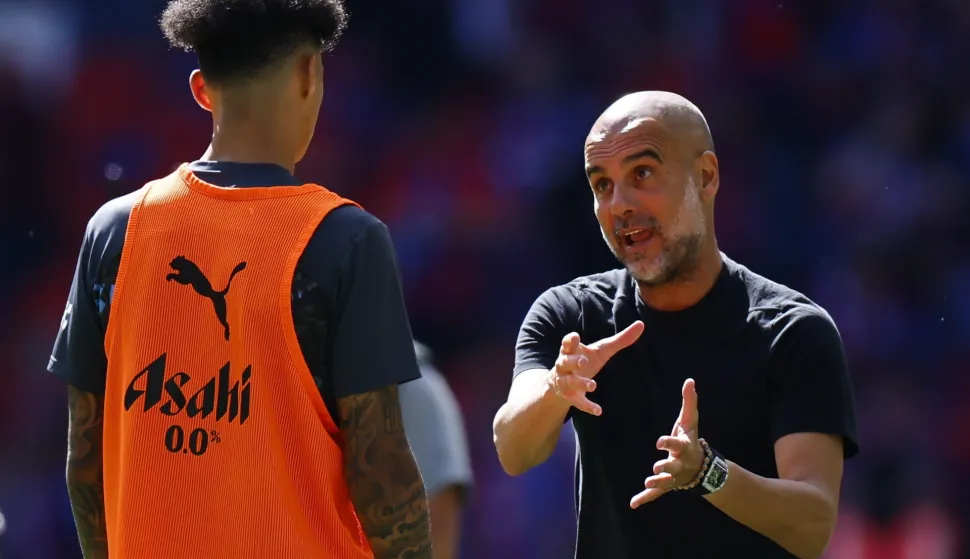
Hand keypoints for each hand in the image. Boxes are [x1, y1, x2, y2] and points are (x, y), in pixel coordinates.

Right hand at [548, 321, 644, 415]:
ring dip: (580, 383)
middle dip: (573, 361)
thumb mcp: (602, 350)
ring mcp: (565, 381)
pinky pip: (578, 402)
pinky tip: (598, 411)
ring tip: (593, 385)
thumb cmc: (585, 360)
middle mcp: (565, 365)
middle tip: (583, 362)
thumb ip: (620, 339)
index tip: (575, 338)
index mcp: (572, 350)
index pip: (567, 343)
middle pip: (565, 361)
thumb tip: (641, 324)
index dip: (569, 340)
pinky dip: (587, 406)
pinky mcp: (570, 396)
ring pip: (569, 381)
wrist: (561, 383)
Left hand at [630, 378, 703, 508]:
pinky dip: (645, 498)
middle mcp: (679, 463)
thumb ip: (689, 402)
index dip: (668, 443)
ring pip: (665, 481)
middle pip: (673, 466)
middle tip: (657, 467)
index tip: (659, 442)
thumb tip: (690, 380)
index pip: (676, 444)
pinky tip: (633, 503)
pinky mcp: (666, 485)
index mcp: (683, 447)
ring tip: (647, 482)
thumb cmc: (690, 439)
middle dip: (665, 467)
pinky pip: (656, 493)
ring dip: (656, 483)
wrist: (700, 465)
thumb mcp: (690, 422)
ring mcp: (673, 476)